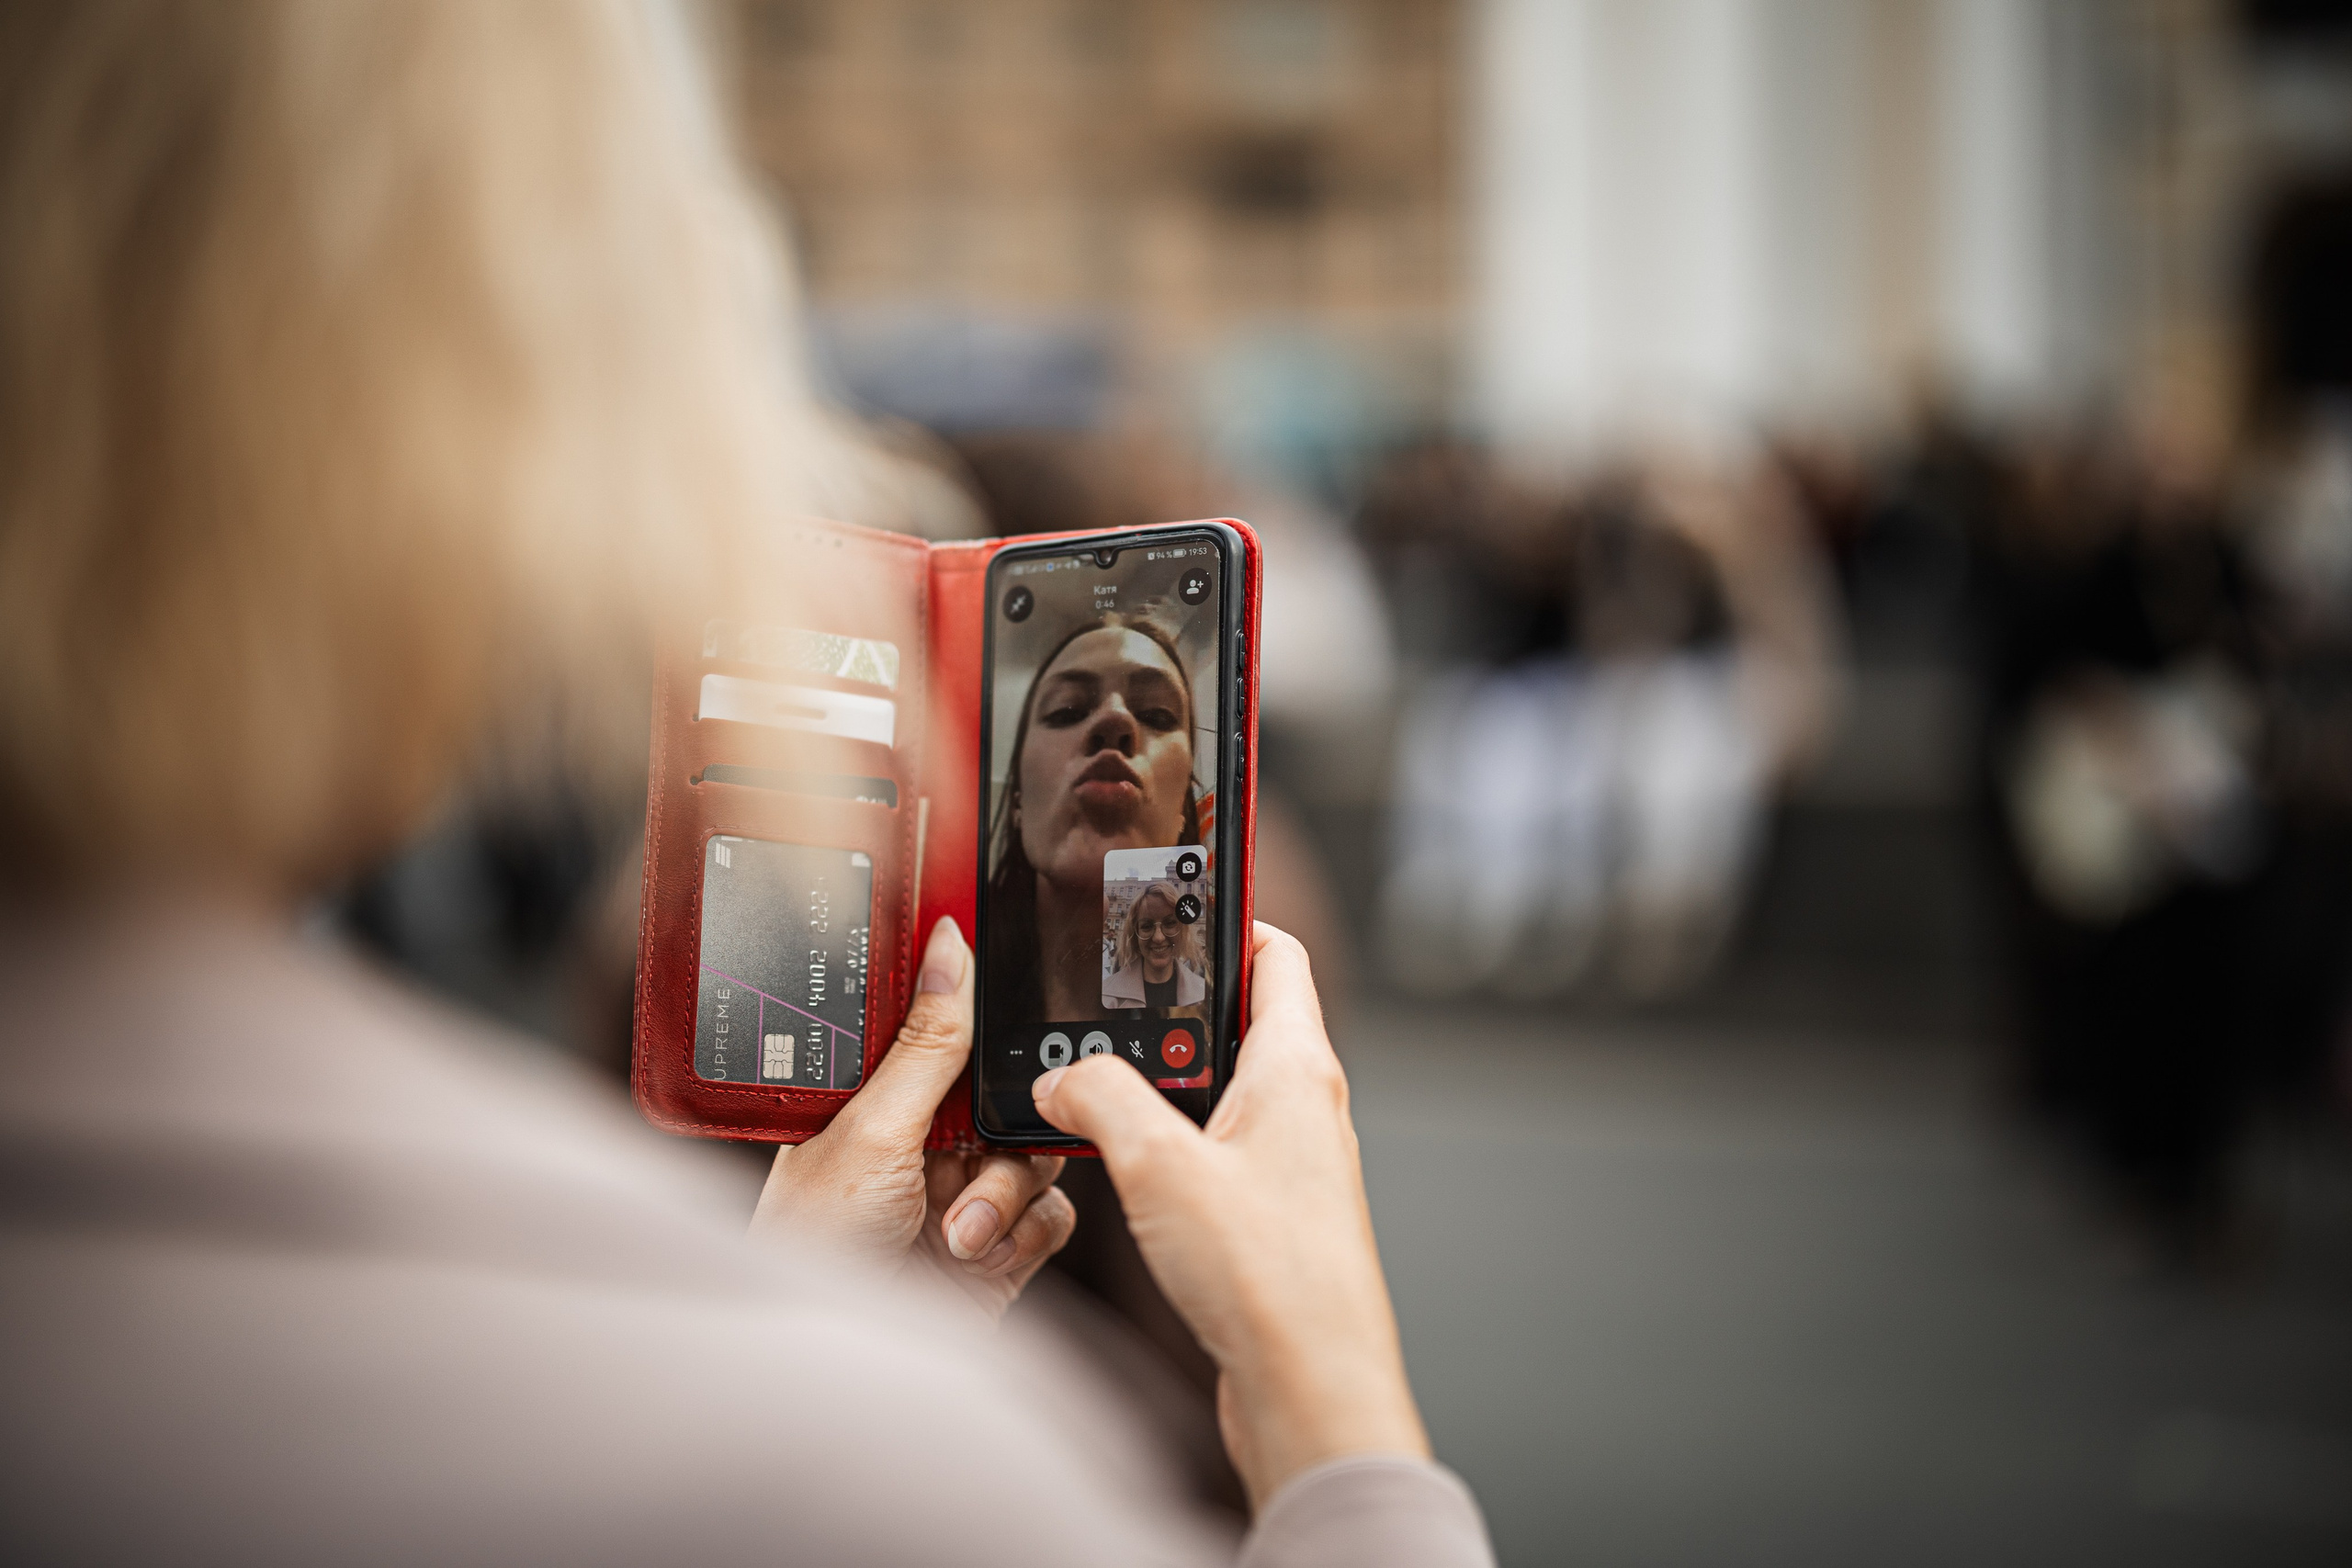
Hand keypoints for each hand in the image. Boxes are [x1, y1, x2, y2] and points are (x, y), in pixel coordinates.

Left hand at [749, 917, 1074, 1317]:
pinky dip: (1024, 1230)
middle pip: (1008, 1092)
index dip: (982, 1014)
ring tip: (957, 1226)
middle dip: (1004, 1122)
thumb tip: (950, 945)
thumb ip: (927, 1043)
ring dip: (1006, 1189)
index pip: (947, 1032)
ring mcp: (964, 1194)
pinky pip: (1054, 1212)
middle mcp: (925, 1141)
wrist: (838, 1367)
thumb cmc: (815, 1249)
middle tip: (977, 1143)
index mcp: (881, 1098)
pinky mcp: (1001, 1247)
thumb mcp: (872, 1131)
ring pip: (1037, 1151)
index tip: (1019, 984)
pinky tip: (978, 1253)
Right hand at [1030, 923, 1428, 1505]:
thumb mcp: (1159, 1165)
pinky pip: (1213, 1155)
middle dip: (1170, 1011)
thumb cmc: (1270, 1279)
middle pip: (1238, 1023)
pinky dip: (1166, 1147)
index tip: (1175, 902)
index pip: (1275, 956)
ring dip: (1160, 1087)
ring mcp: (1293, 1166)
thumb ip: (1100, 1101)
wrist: (1311, 1390)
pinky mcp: (1272, 1220)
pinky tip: (1121, 1175)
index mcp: (1296, 1068)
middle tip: (1106, 1003)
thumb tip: (1063, 1081)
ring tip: (1094, 1090)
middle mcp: (1306, 1109)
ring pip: (1219, 1094)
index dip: (1228, 919)